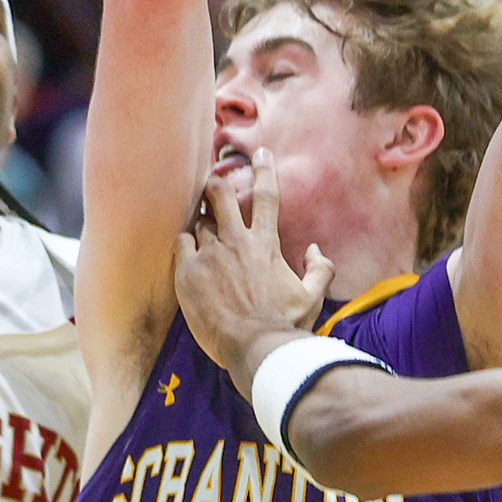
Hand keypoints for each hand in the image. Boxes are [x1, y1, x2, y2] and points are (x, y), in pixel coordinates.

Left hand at [172, 149, 332, 390]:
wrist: (255, 347)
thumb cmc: (285, 325)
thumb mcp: (312, 297)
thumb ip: (320, 270)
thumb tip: (316, 251)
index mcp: (266, 244)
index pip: (266, 196)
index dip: (264, 169)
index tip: (261, 154)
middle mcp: (236, 241)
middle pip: (219, 193)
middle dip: (214, 184)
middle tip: (212, 186)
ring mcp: (210, 254)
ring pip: (199, 220)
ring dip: (201, 223)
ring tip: (202, 232)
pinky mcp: (188, 272)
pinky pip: (181, 242)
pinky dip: (185, 243)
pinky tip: (188, 253)